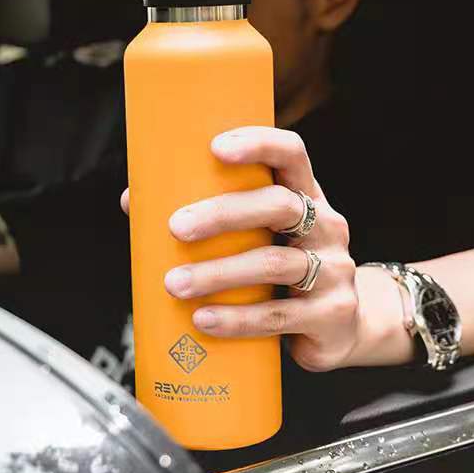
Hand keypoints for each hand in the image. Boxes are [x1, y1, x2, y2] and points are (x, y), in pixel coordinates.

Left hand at [123, 127, 404, 370]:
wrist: (340, 328)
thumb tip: (133, 201)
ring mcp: (334, 269)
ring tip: (175, 283)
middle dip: (223, 213)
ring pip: (274, 263)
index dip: (258, 144)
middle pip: (279, 205)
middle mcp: (326, 225)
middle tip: (176, 227)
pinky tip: (203, 319)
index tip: (215, 147)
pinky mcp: (331, 314)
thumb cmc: (282, 267)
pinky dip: (236, 318)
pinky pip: (278, 314)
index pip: (291, 154)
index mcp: (306, 194)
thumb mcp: (257, 235)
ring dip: (218, 273)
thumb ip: (208, 215)